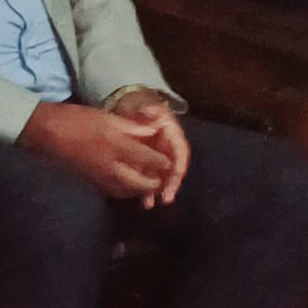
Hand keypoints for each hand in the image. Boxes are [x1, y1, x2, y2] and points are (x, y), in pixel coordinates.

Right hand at [18, 99, 180, 201]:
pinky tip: (127, 185)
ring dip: (141, 189)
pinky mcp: (90, 183)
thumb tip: (153, 130)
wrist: (43, 133)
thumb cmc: (74, 119)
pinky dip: (126, 191)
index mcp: (116, 146)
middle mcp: (110, 167)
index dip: (162, 161)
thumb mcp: (105, 117)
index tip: (170, 161)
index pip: (148, 158)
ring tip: (148, 183)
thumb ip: (131, 126)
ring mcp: (100, 178)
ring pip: (128, 191)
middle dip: (154, 182)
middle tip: (161, 177)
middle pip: (140, 183)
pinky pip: (114, 192)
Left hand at [104, 88, 192, 208]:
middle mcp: (169, 147)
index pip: (181, 153)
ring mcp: (160, 155)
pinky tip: (144, 201)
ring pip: (163, 176)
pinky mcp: (149, 162)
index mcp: (172, 133)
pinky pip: (151, 177)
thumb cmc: (136, 105)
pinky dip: (148, 189)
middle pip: (174, 168)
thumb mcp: (141, 104)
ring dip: (158, 190)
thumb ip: (147, 109)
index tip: (175, 178)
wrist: (126, 107)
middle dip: (171, 184)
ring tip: (150, 203)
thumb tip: (150, 112)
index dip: (179, 167)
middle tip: (165, 198)